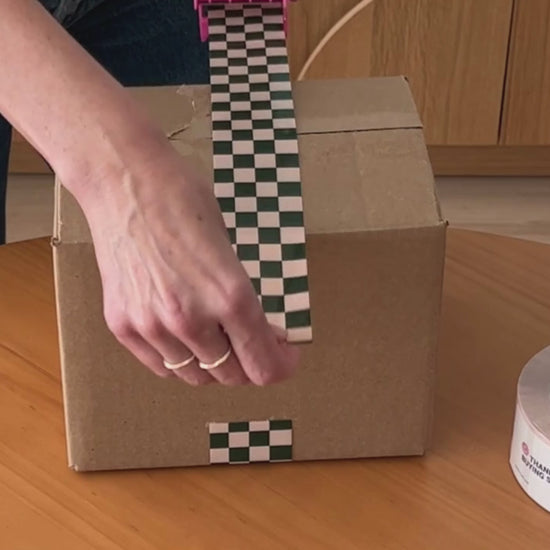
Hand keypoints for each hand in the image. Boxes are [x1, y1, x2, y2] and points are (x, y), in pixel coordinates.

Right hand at [79, 140, 299, 385]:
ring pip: (195, 376)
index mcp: (229, 295)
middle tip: (250, 343)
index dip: (281, 365)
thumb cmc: (185, 202)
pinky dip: (180, 359)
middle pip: (231, 375)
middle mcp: (191, 319)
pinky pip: (162, 366)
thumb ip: (245, 299)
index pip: (264, 364)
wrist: (124, 182)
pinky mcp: (122, 325)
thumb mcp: (230, 249)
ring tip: (217, 340)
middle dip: (248, 363)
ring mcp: (152, 326)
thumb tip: (263, 332)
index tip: (285, 356)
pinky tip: (186, 338)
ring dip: (214, 364)